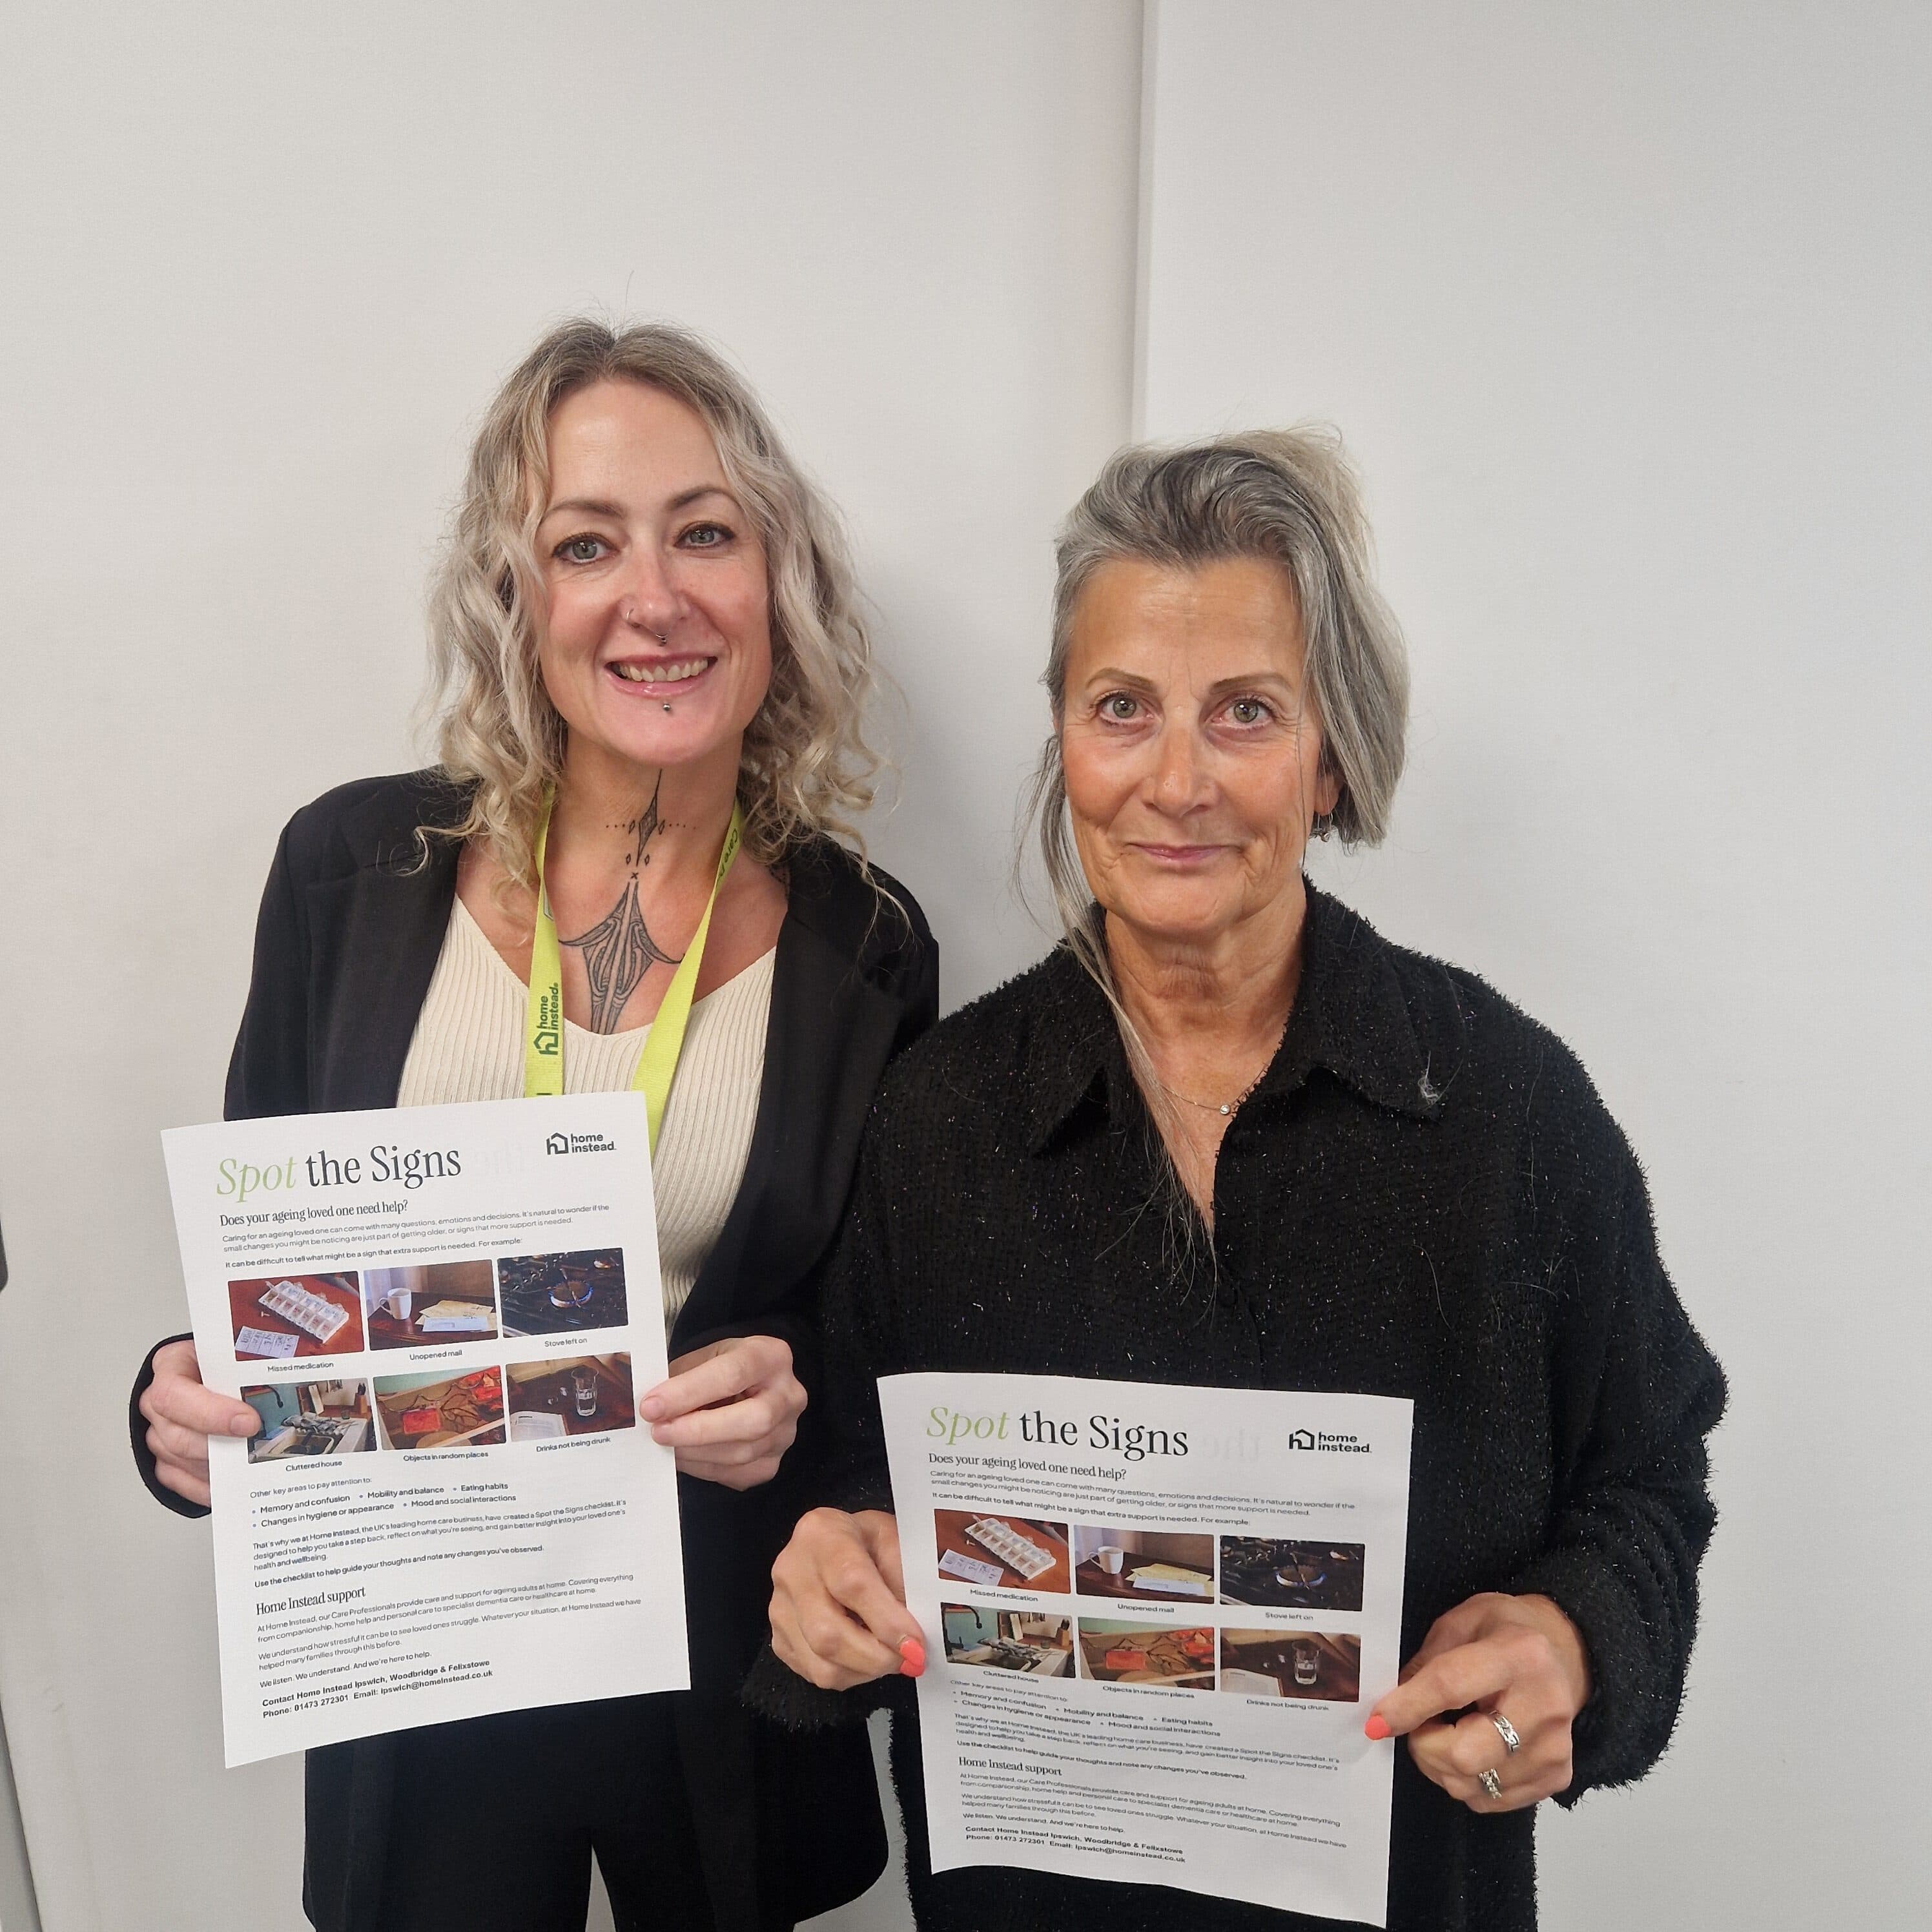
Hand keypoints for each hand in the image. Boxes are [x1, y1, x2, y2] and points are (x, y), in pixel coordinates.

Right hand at [137, 1339, 258, 1506]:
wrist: (216, 1369)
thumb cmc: (227, 1361)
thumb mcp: (238, 1348)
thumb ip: (256, 1360)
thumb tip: (298, 1370)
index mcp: (172, 1365)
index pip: (174, 1393)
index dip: (210, 1412)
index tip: (249, 1422)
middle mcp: (158, 1401)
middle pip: (177, 1434)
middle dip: (220, 1444)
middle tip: (257, 1445)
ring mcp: (157, 1432)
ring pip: (179, 1459)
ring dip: (218, 1464)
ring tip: (254, 1461)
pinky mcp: (164, 1459)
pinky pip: (180, 1480)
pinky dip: (209, 1484)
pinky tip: (237, 1481)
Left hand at [637, 1335, 805, 1488]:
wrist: (749, 1387)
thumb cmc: (720, 1370)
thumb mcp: (704, 1358)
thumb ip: (681, 1378)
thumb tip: (649, 1408)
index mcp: (772, 1357)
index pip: (734, 1374)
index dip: (690, 1392)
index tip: (652, 1406)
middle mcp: (789, 1396)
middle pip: (752, 1420)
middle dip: (698, 1430)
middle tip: (658, 1431)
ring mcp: (786, 1433)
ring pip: (742, 1453)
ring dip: (694, 1452)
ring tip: (663, 1443)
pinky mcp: (772, 1463)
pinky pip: (736, 1474)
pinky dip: (702, 1467)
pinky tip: (682, 1454)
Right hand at [770, 1508, 925, 1689]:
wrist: (834, 1544)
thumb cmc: (868, 1542)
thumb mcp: (894, 1539)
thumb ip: (904, 1577)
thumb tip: (912, 1633)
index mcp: (821, 1533)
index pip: (851, 1583)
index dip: (886, 1619)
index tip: (915, 1643)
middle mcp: (791, 1570)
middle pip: (828, 1632)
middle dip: (876, 1656)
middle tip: (910, 1659)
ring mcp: (779, 1607)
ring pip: (820, 1662)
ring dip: (865, 1670)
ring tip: (891, 1657)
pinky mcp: (779, 1637)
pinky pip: (814, 1673)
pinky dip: (850, 1674)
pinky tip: (865, 1657)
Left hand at [1366, 1592, 1591, 1811]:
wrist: (1565, 1655)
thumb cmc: (1505, 1632)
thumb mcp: (1461, 1622)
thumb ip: (1427, 1660)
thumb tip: (1392, 1705)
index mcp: (1520, 1654)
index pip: (1451, 1686)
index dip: (1407, 1706)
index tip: (1376, 1721)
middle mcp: (1545, 1705)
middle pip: (1464, 1754)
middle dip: (1425, 1746)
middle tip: (1420, 1726)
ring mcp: (1555, 1748)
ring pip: (1473, 1785)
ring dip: (1441, 1767)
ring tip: (1447, 1735)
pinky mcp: (1557, 1776)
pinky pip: (1490, 1801)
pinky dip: (1466, 1782)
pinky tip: (1472, 1750)